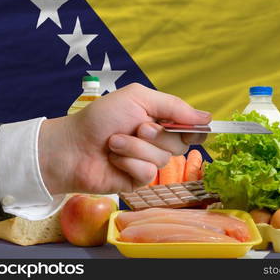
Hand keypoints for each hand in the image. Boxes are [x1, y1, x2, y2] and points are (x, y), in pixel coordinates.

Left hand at [38, 83, 210, 193]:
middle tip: (136, 127)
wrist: (72, 146)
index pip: (190, 127)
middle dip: (157, 135)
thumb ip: (174, 106)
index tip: (193, 128)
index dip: (194, 128)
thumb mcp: (138, 98)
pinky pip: (148, 173)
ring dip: (136, 148)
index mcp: (159, 119)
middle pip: (180, 144)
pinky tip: (114, 160)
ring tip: (114, 143)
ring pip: (163, 159)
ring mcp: (147, 161)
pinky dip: (129, 163)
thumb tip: (207, 117)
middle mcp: (157, 141)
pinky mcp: (138, 180)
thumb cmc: (101, 118)